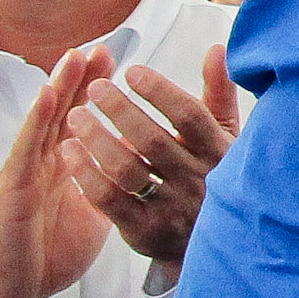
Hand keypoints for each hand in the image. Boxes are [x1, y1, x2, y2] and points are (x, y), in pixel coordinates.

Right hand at [0, 49, 112, 297]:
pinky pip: (25, 151)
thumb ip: (112, 182)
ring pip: (44, 123)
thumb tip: (143, 163)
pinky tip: (46, 99)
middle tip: (101, 46)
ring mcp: (26, 173)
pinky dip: (35, 122)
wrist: (11, 291)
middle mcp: (45, 164)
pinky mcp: (12, 190)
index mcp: (65, 167)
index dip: (98, 92)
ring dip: (59, 88)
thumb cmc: (49, 251)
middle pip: (64, 113)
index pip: (82, 120)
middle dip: (82, 79)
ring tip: (74, 57)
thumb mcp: (92, 211)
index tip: (121, 60)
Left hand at [60, 44, 241, 268]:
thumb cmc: (219, 181)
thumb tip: (216, 50)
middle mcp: (197, 180)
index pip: (189, 115)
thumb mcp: (228, 139)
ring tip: (76, 117)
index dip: (159, 91)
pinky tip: (70, 154)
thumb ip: (219, 95)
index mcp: (219, 152)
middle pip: (153, 139)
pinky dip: (86, 174)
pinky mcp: (145, 232)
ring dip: (97, 139)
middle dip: (120, 109)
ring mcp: (170, 208)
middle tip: (96, 89)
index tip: (132, 72)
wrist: (221, 247)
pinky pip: (108, 199)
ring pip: (126, 168)